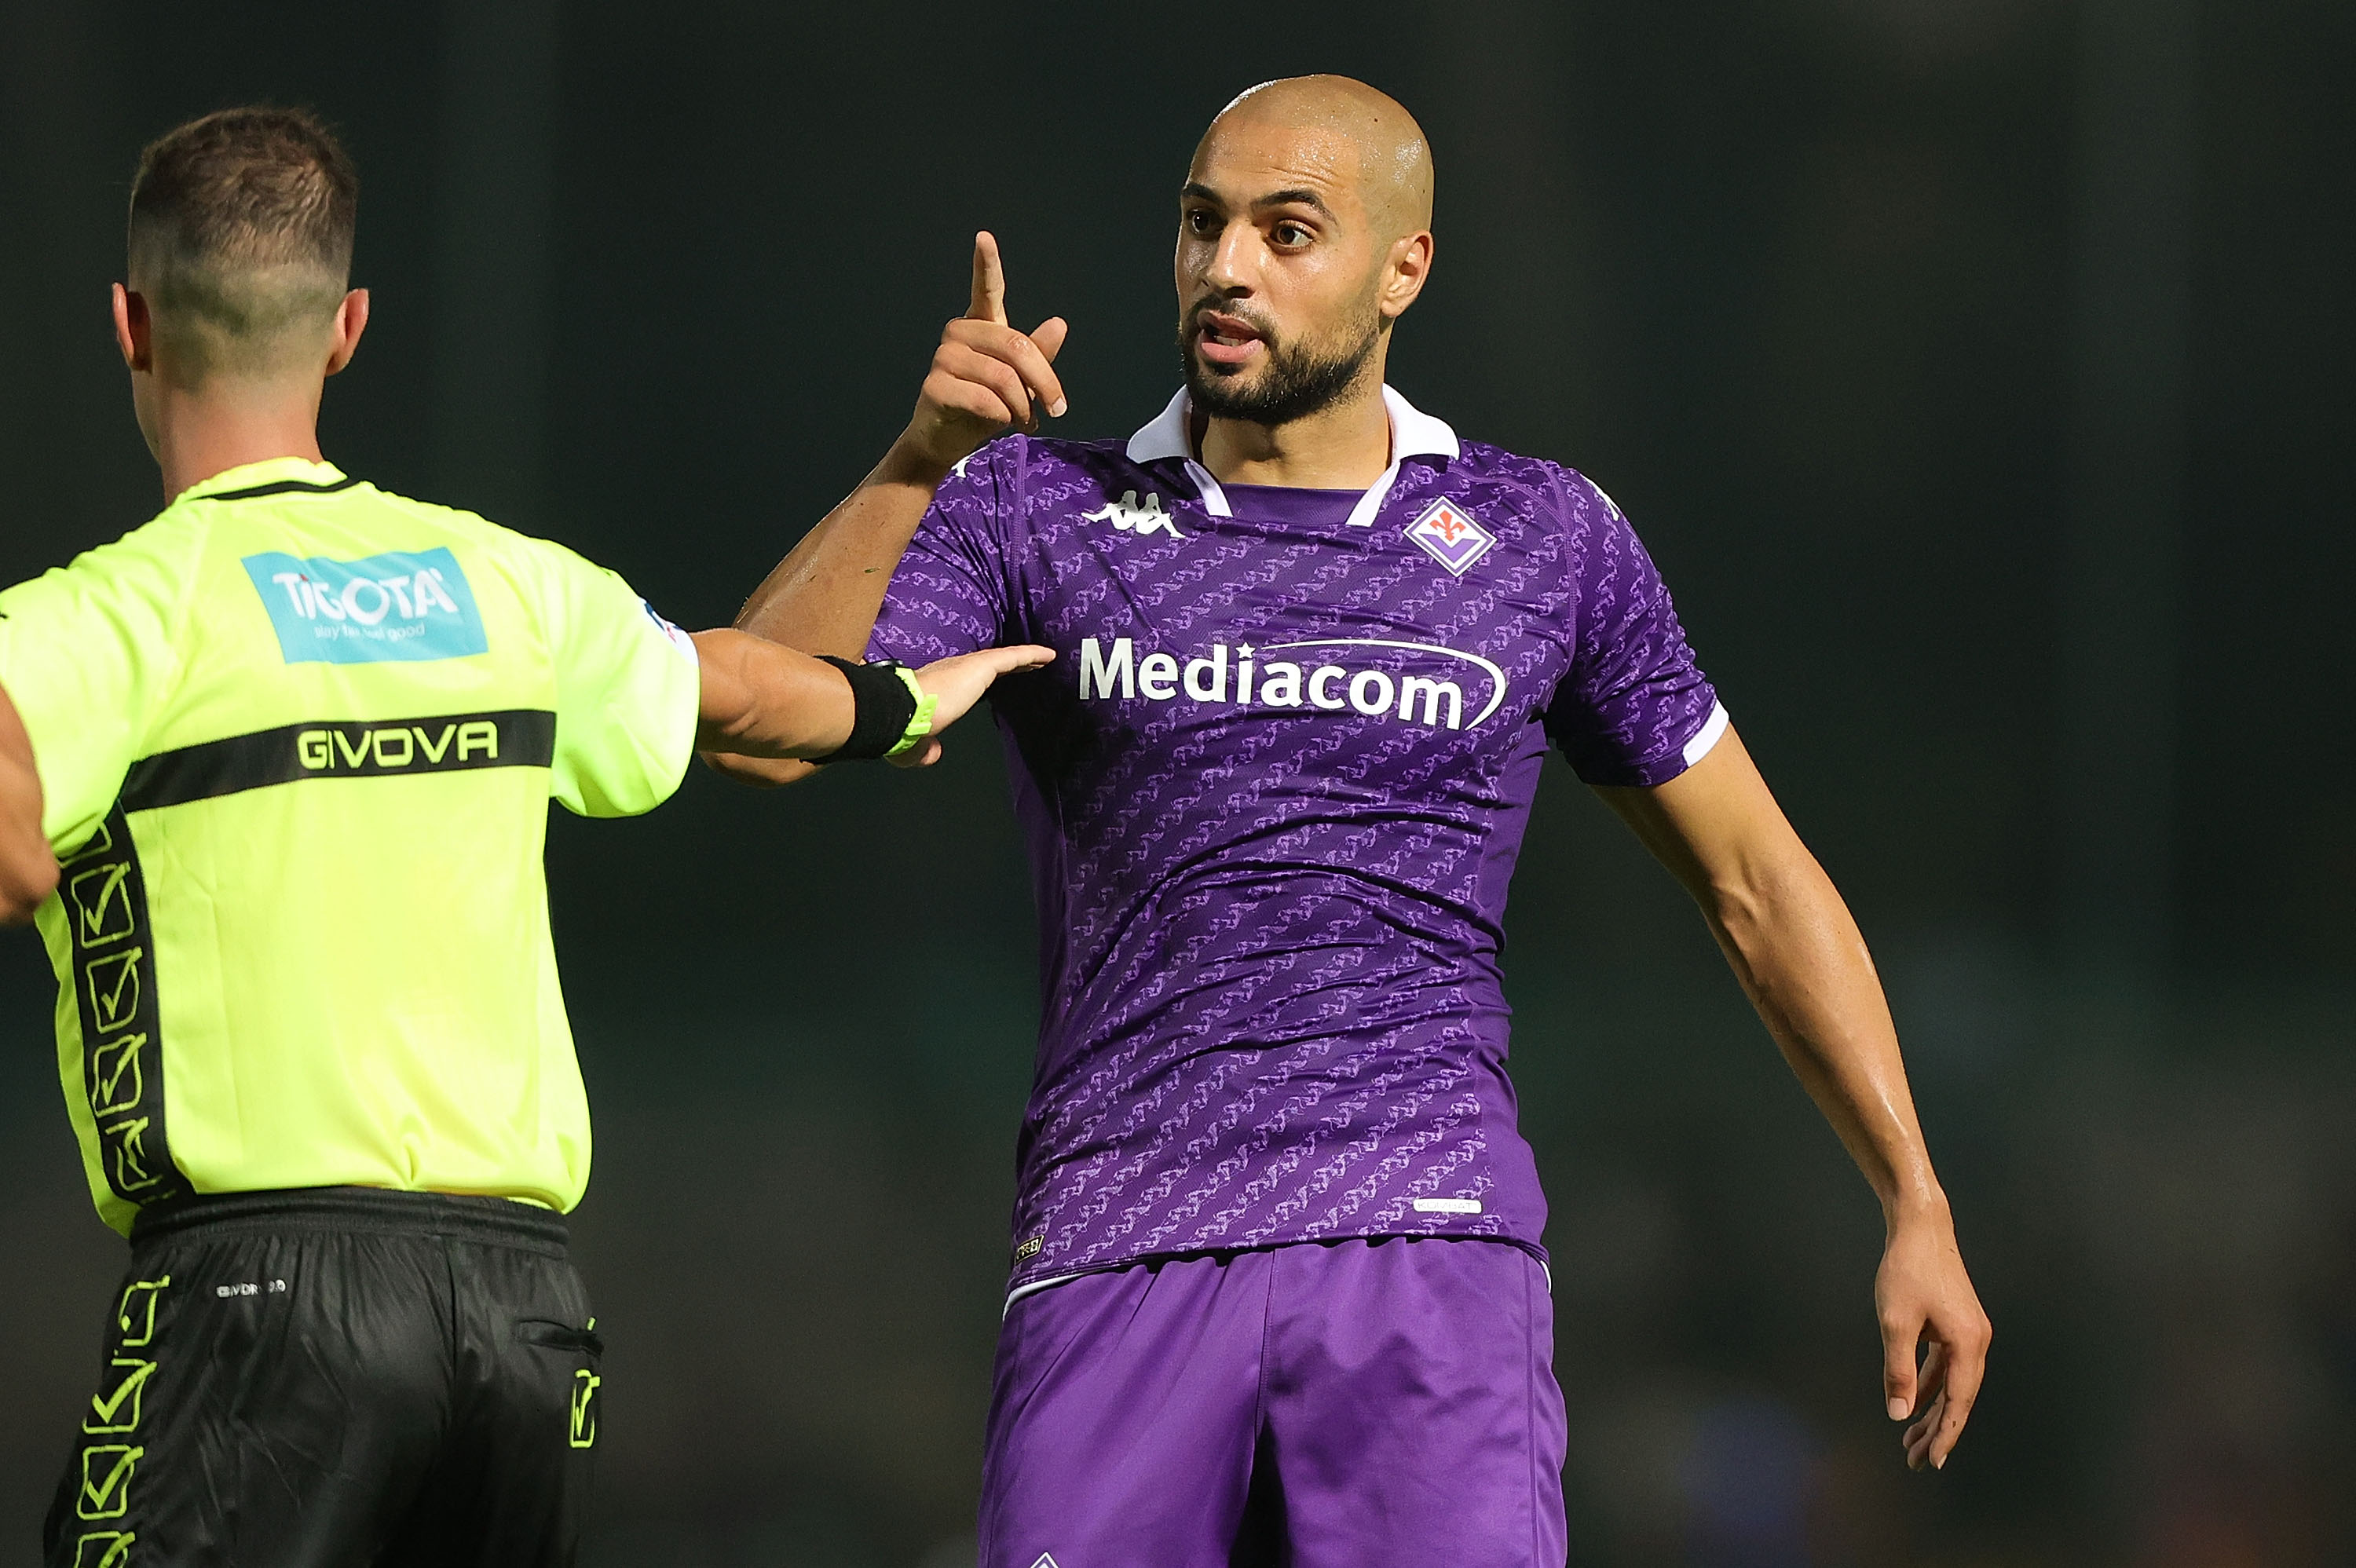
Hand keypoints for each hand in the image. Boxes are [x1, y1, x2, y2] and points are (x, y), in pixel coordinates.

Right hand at [889, 644, 1056, 767]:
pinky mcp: (979, 666)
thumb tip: (935, 754)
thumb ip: (926, 750)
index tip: (994, 680)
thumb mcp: (914, 746)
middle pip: (987, 665)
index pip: (965, 681)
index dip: (982, 679)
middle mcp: (951, 671)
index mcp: (937, 687)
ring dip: (1024, 658)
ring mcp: (966, 667)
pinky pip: (1012, 657)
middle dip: (1007, 665)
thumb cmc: (902, 728)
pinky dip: (1030, 655)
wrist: (899, 713)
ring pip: (1003, 659)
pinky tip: (1048, 656)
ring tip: (1043, 659)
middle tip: (1027, 666)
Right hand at [896, 232, 1069, 473]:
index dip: (986, 264)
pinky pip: (985, 399)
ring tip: (1023, 419)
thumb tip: (1058, 324)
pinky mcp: (935, 385)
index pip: (985, 289)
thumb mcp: (1020, 381)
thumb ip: (1038, 356)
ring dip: (1023, 406)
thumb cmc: (984, 405)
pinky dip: (1002, 416)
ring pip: (1003, 377)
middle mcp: (959, 334)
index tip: (984, 238)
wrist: (946, 439)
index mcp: (981, 326)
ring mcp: (944, 357)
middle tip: (1057, 408)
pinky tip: (999, 422)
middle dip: (1044, 382)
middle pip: (1016, 346)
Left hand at [1877, 1208, 1991, 1469]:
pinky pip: (1945, 1366)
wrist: (1920, 1226)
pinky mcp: (1955, 1324)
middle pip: (1958, 1398)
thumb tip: (1899, 1414)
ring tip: (1911, 1440)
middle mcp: (1976, 1341)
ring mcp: (1967, 1332)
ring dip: (1932, 1410)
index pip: (1959, 1402)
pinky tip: (1913, 1401)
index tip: (1932, 1461)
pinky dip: (1930, 1385)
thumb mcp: (1896, 1322)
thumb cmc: (1907, 1269)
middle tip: (1916, 1461)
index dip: (1945, 1435)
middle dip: (1937, 1431)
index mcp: (1969, 1344)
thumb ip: (1899, 1370)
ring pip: (1951, 1384)